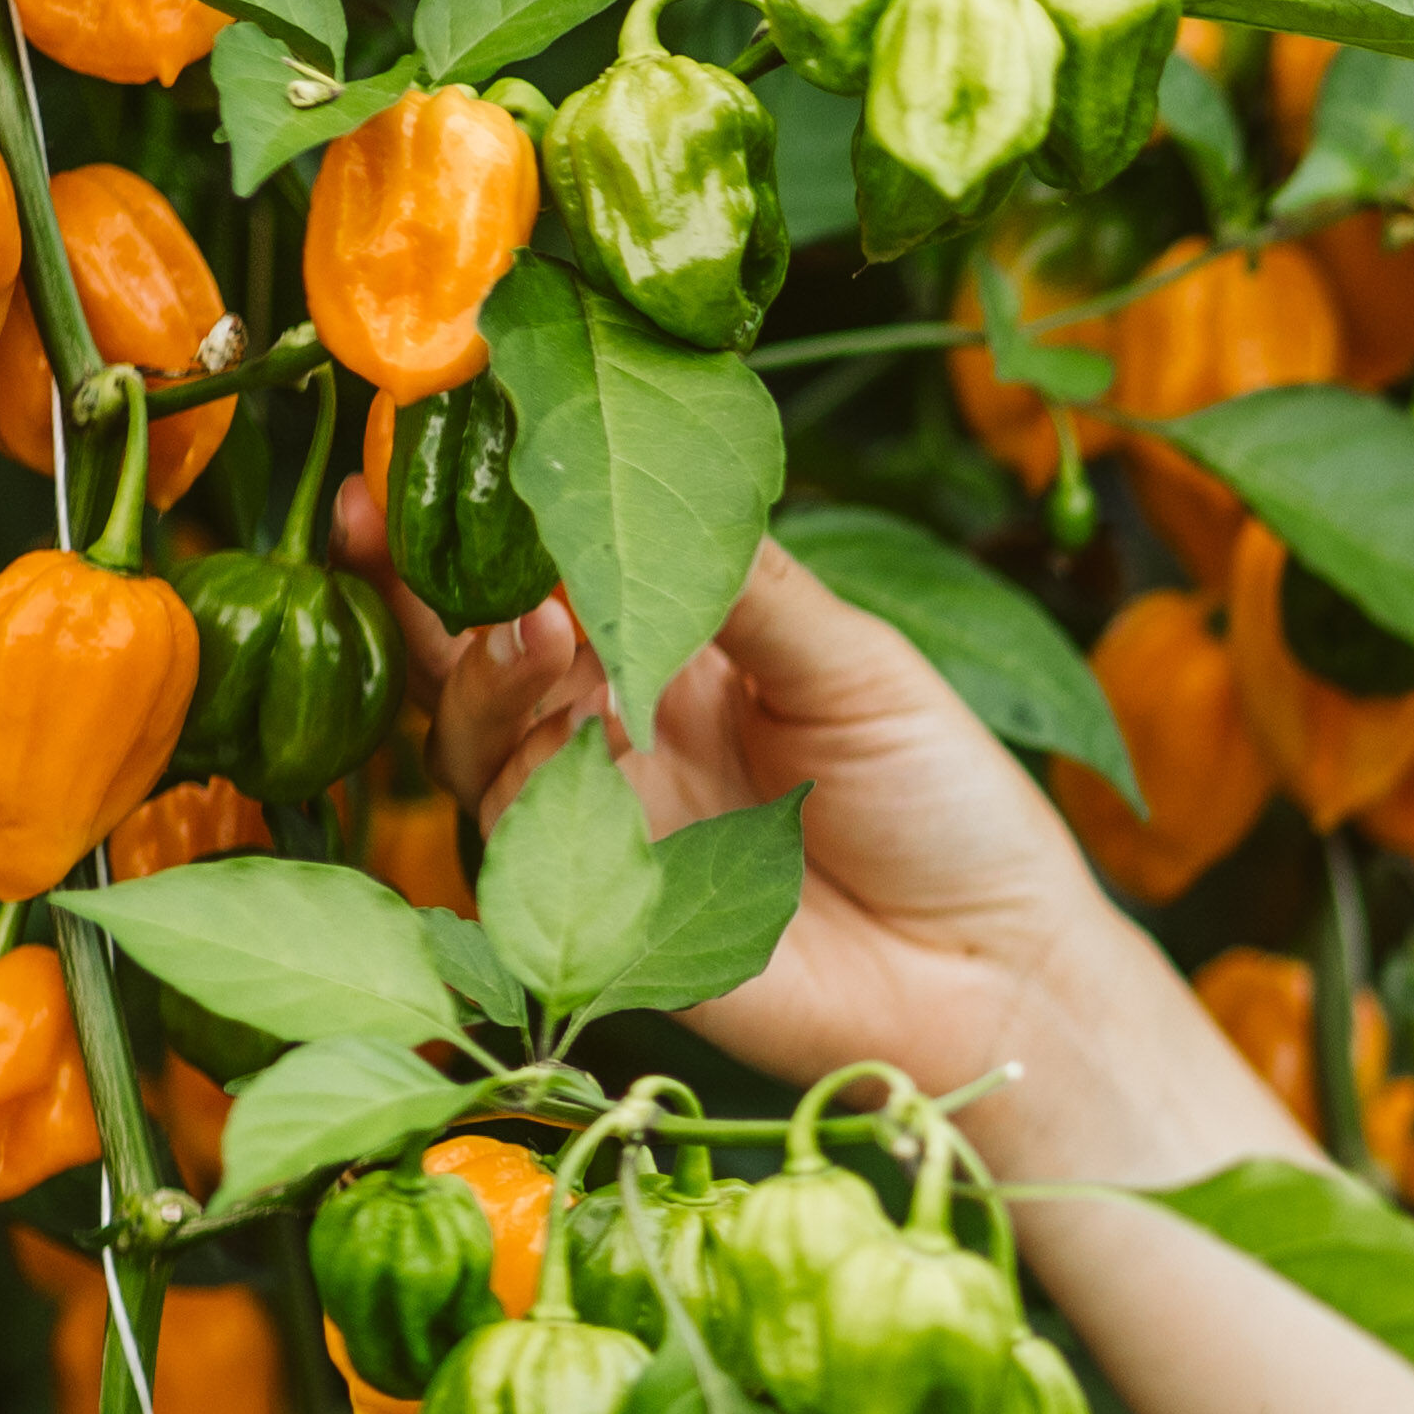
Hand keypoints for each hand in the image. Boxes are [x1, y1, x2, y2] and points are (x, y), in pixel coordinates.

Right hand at [355, 504, 1220, 1170]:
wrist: (994, 968)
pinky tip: (576, 729)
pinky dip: (529, 779)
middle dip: (424, 585)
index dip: (477, 519)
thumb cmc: (945, 804)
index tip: (423, 444)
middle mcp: (616, 735)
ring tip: (535, 628)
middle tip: (419, 526)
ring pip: (473, 742)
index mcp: (674, 653)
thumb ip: (744, 582)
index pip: (543, 573)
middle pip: (465, 654)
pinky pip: (519, 845)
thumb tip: (642, 473)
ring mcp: (599, 827)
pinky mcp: (598, 920)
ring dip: (483, 675)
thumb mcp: (855, 663)